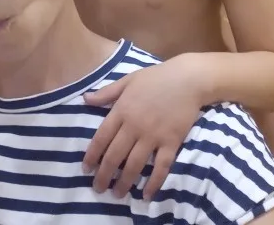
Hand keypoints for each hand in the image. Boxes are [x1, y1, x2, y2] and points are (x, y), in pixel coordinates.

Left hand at [83, 54, 203, 199]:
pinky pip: (161, 167)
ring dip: (125, 182)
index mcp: (122, 110)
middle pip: (115, 155)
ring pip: (134, 164)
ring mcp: (153, 135)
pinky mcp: (171, 142)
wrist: (187, 79)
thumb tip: (85, 99)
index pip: (102, 137)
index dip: (92, 155)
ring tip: (118, 194)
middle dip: (104, 175)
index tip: (85, 169)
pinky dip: (153, 182)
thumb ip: (106, 92)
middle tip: (98, 189)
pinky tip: (147, 194)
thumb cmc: (156, 78)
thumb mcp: (128, 80)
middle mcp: (135, 125)